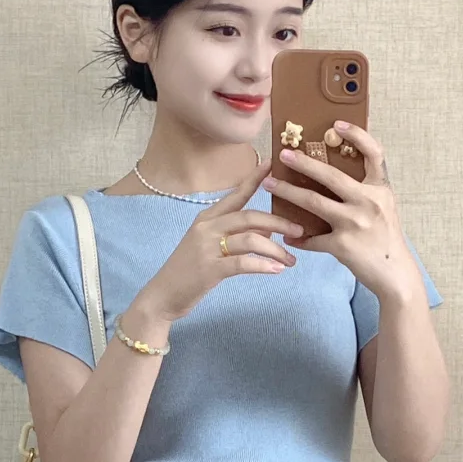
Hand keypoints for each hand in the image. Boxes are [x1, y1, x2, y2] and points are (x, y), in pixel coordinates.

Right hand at [142, 162, 305, 322]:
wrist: (162, 296)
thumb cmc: (189, 272)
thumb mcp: (210, 247)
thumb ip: (235, 236)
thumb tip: (267, 233)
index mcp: (207, 218)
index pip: (236, 195)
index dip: (255, 180)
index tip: (272, 165)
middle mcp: (207, 228)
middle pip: (250, 216)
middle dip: (278, 222)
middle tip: (299, 230)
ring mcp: (207, 247)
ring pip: (250, 239)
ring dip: (276, 250)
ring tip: (290, 261)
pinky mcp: (209, 269)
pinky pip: (243, 263)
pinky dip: (263, 266)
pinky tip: (276, 271)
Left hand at [266, 122, 421, 300]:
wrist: (395, 272)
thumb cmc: (386, 237)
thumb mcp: (384, 207)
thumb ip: (366, 190)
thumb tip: (335, 174)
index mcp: (380, 188)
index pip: (373, 153)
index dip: (357, 135)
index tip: (337, 123)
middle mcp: (368, 201)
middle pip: (331, 176)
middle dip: (303, 163)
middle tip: (284, 155)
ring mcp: (355, 223)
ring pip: (313, 202)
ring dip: (288, 192)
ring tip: (270, 185)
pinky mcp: (342, 245)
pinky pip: (313, 238)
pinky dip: (298, 237)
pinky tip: (287, 235)